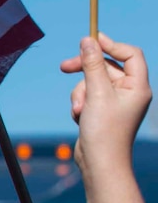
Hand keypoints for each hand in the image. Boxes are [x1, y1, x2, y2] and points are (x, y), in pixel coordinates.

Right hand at [62, 34, 150, 175]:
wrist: (99, 163)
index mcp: (138, 86)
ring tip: (79, 110)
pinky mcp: (103, 111)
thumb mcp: (96, 93)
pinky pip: (88, 96)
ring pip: (93, 83)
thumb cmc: (104, 131)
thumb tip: (88, 41)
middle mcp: (130, 92)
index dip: (112, 45)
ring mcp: (116, 102)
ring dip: (80, 93)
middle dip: (85, 72)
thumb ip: (92, 65)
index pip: (130, 55)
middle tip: (64, 67)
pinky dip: (80, 103)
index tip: (92, 40)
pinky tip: (79, 117)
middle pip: (106, 68)